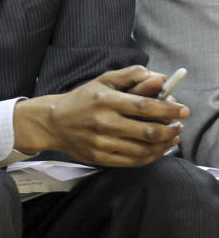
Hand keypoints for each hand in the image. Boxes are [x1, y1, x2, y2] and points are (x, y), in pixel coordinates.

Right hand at [14, 66, 186, 167]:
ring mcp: (102, 142)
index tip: (183, 110)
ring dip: (164, 145)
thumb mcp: (103, 81)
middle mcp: (103, 122)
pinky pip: (133, 161)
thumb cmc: (83, 99)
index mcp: (105, 100)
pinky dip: (151, 156)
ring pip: (144, 149)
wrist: (54, 122)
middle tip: (179, 126)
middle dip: (170, 129)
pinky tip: (156, 149)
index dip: (167, 109)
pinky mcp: (101, 157)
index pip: (144, 106)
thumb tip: (159, 77)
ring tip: (171, 138)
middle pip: (147, 131)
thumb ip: (131, 76)